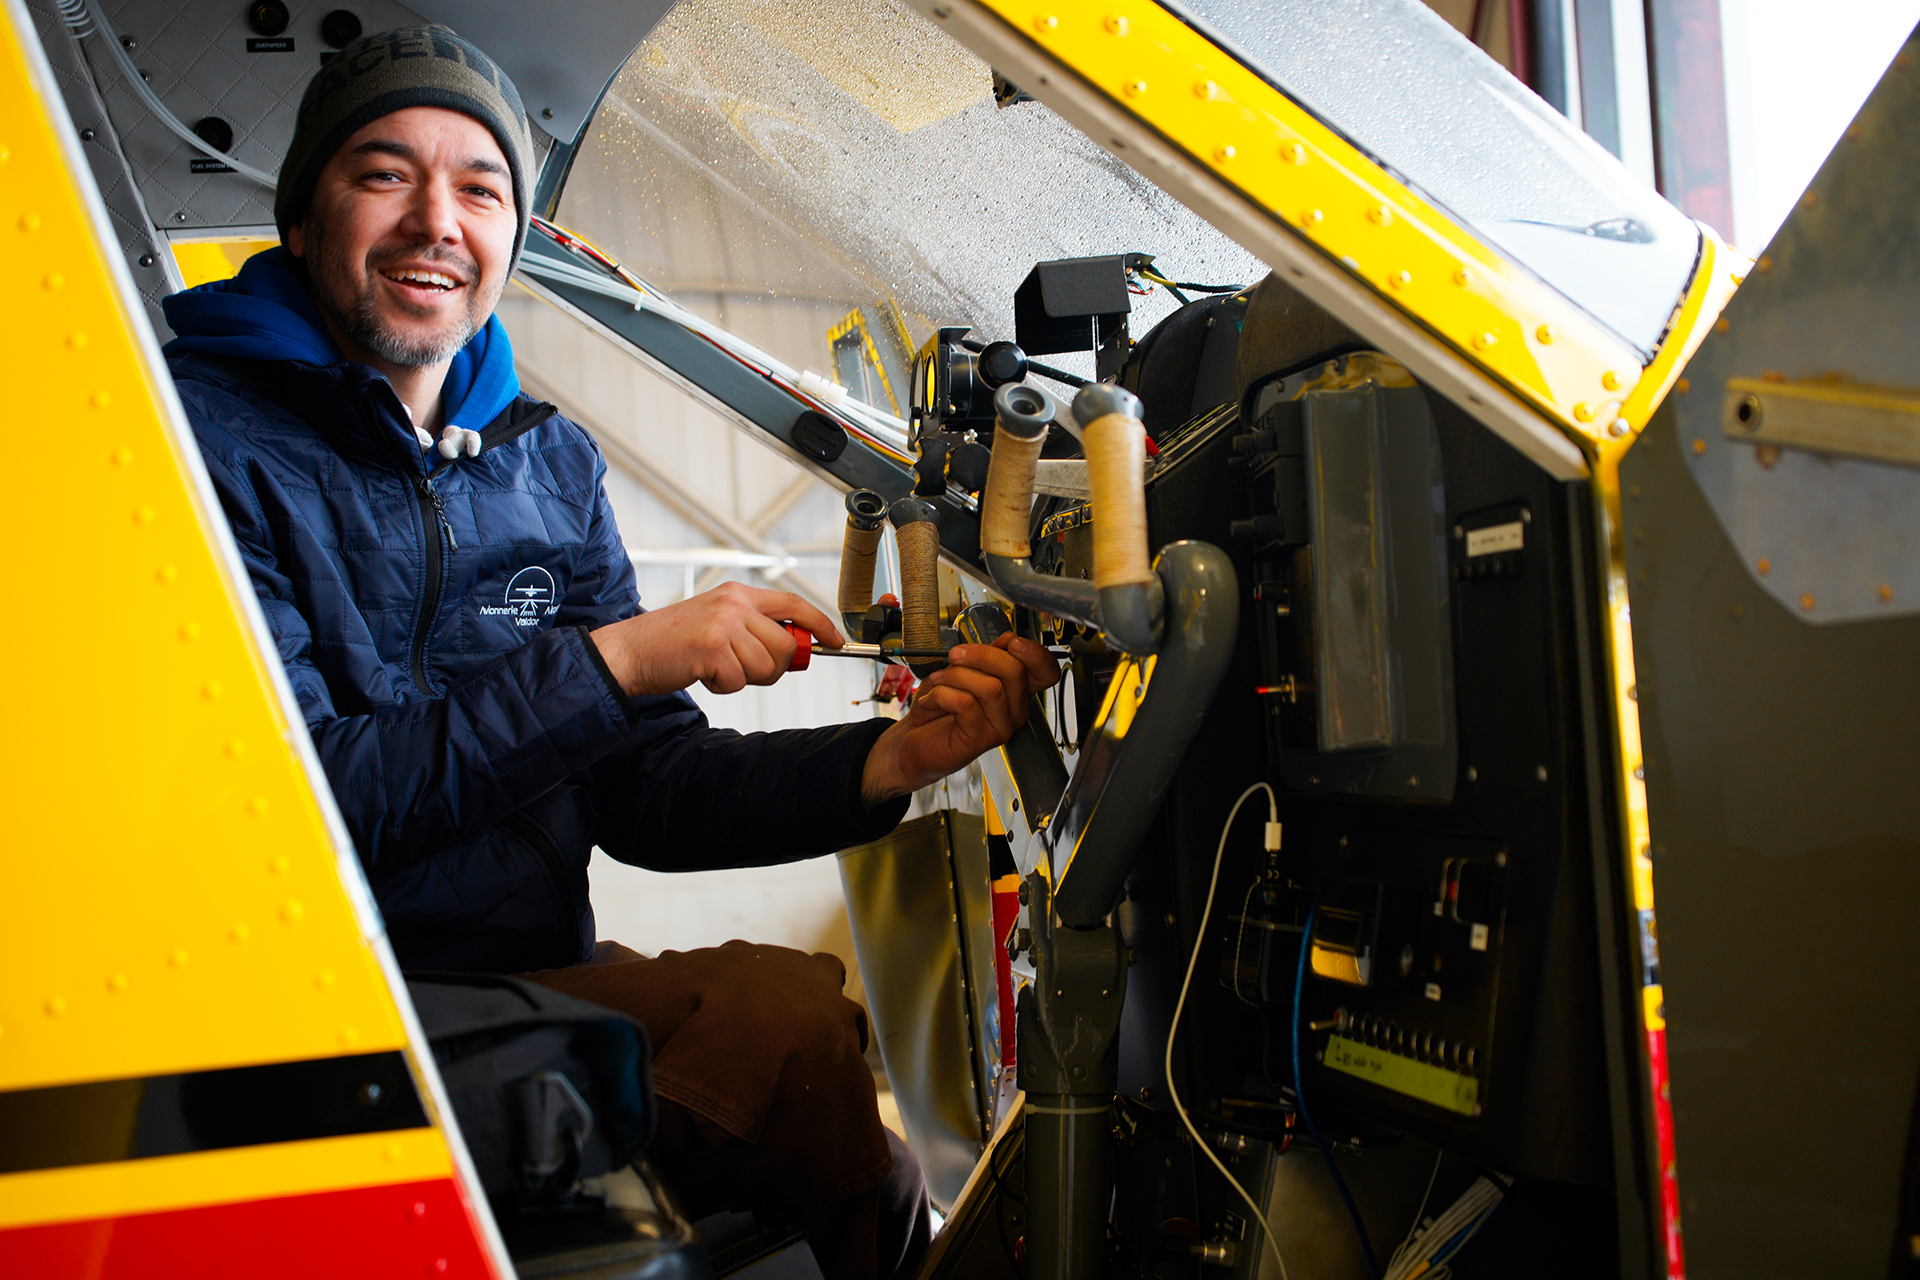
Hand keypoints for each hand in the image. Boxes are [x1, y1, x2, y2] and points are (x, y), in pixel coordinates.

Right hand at [590, 583, 843, 696]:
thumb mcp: (718, 623)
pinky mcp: (711, 648)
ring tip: (715, 666)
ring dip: (743, 678)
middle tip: (742, 668)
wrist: (629, 652)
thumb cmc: (674, 644)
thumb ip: (755, 630)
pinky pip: (739, 681)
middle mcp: (733, 604)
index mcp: (738, 595)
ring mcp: (723, 624)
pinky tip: (702, 673)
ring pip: (765, 667)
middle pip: (785, 645)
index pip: (793, 604)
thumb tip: (797, 649)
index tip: (836, 641)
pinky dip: (722, 686)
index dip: (819, 624)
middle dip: (772, 668)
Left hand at [859, 633, 1062, 804]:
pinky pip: (965, 704)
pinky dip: (941, 694)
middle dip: (981, 655)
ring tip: (937, 682)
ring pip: (989, 687)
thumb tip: (1007, 639)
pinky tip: (931, 702)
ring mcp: (1000, 727)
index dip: (1035, 654)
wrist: (914, 740)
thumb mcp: (962, 671)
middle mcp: (1015, 711)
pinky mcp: (980, 740)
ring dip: (955, 675)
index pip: (1046, 672)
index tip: (1011, 642)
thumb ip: (986, 657)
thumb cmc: (939, 707)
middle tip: (955, 655)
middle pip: (1014, 671)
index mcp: (1015, 691)